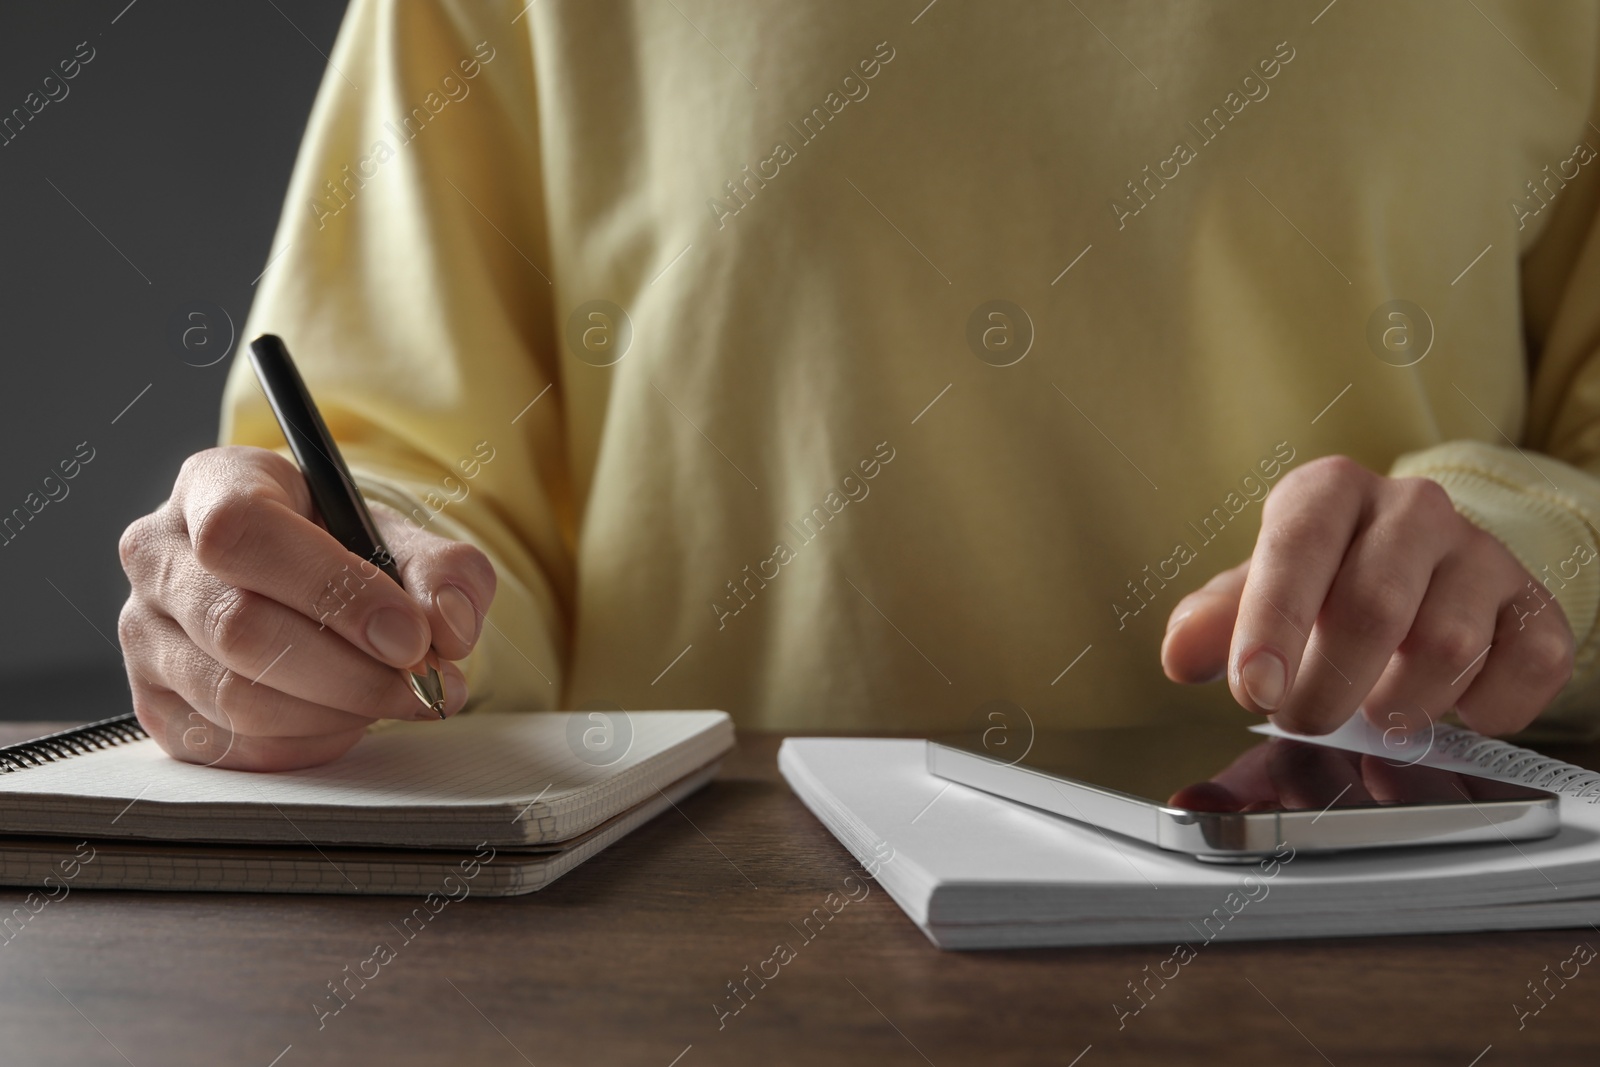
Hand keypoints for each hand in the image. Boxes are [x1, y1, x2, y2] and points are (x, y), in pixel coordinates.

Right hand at [118, 446, 496, 769]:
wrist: (303, 587)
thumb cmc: (345, 552)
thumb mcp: (403, 538)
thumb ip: (444, 572)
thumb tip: (447, 626)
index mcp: (213, 485)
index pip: (243, 531)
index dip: (332, 589)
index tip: (411, 636)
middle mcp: (158, 557)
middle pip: (238, 627)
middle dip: (352, 671)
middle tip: (425, 685)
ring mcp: (143, 635)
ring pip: (236, 697)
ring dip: (337, 711)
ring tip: (396, 698)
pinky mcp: (154, 704)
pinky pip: (234, 744)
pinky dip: (308, 742)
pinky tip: (346, 716)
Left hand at [1160, 456, 1572, 736]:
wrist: (1421, 562)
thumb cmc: (1325, 576)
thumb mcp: (1257, 586)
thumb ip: (1213, 620)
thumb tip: (1180, 654)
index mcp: (1330, 493)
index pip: (1297, 547)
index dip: (1272, 624)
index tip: (1252, 690)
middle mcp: (1413, 508)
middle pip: (1374, 606)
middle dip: (1327, 686)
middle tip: (1303, 718)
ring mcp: (1482, 553)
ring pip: (1448, 646)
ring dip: (1398, 705)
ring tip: (1372, 710)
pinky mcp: (1534, 603)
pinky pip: (1525, 669)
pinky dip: (1484, 709)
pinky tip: (1451, 708)